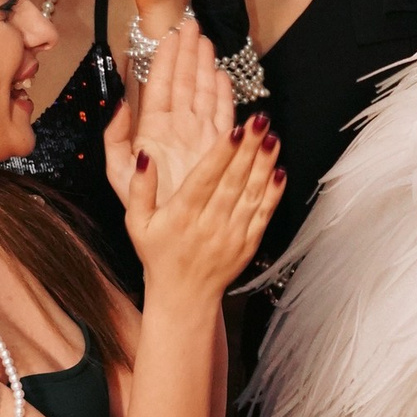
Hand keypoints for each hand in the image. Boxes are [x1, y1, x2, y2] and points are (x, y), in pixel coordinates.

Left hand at [105, 22, 233, 206]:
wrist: (174, 234)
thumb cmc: (146, 207)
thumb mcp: (120, 175)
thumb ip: (116, 140)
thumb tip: (120, 105)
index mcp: (152, 129)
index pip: (158, 85)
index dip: (164, 59)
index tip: (169, 34)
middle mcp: (177, 127)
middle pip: (182, 82)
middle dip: (186, 53)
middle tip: (191, 25)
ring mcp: (199, 134)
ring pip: (202, 92)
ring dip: (204, 67)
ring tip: (206, 42)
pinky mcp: (218, 146)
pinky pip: (222, 114)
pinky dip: (223, 94)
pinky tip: (221, 75)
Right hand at [124, 101, 282, 298]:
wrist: (184, 296)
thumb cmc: (158, 255)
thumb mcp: (136, 223)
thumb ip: (140, 189)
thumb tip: (145, 157)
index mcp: (182, 216)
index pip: (204, 179)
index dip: (221, 154)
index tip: (234, 130)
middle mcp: (209, 224)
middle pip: (232, 180)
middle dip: (248, 148)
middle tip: (260, 120)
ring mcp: (232, 235)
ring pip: (251, 194)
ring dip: (264, 164)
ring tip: (272, 137)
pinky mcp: (248, 244)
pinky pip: (263, 214)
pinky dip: (273, 192)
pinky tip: (279, 170)